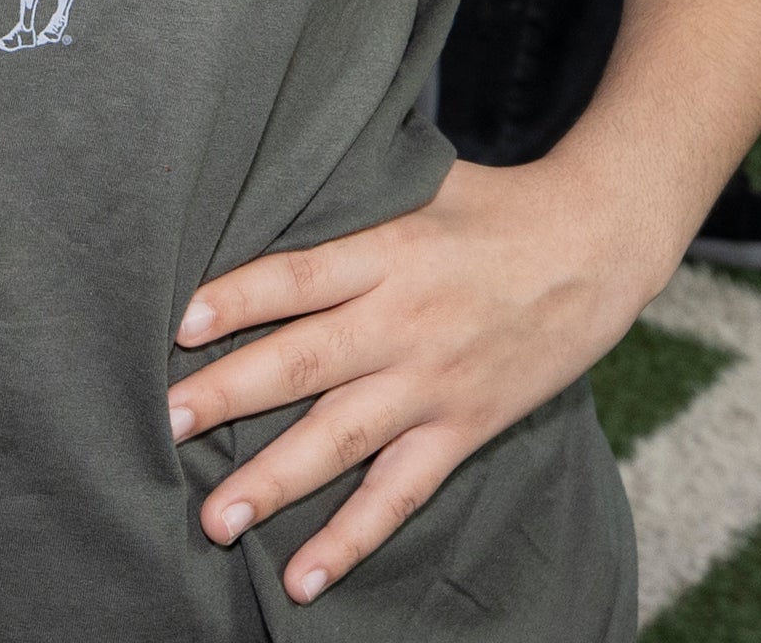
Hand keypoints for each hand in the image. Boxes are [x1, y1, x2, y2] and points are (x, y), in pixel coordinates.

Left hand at [165, 160, 664, 603]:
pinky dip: (352, 537)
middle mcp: (405, 322)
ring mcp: (434, 382)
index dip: (240, 298)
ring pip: (342, 438)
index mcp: (388, 254)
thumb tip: (259, 183)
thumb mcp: (416, 182)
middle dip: (229, 395)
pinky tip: (304, 578)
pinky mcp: (464, 428)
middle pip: (305, 362)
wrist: (597, 247)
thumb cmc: (491, 208)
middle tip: (163, 424)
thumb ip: (344, 199)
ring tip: (215, 519)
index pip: (299, 278)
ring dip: (275, 481)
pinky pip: (400, 493)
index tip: (180, 323)